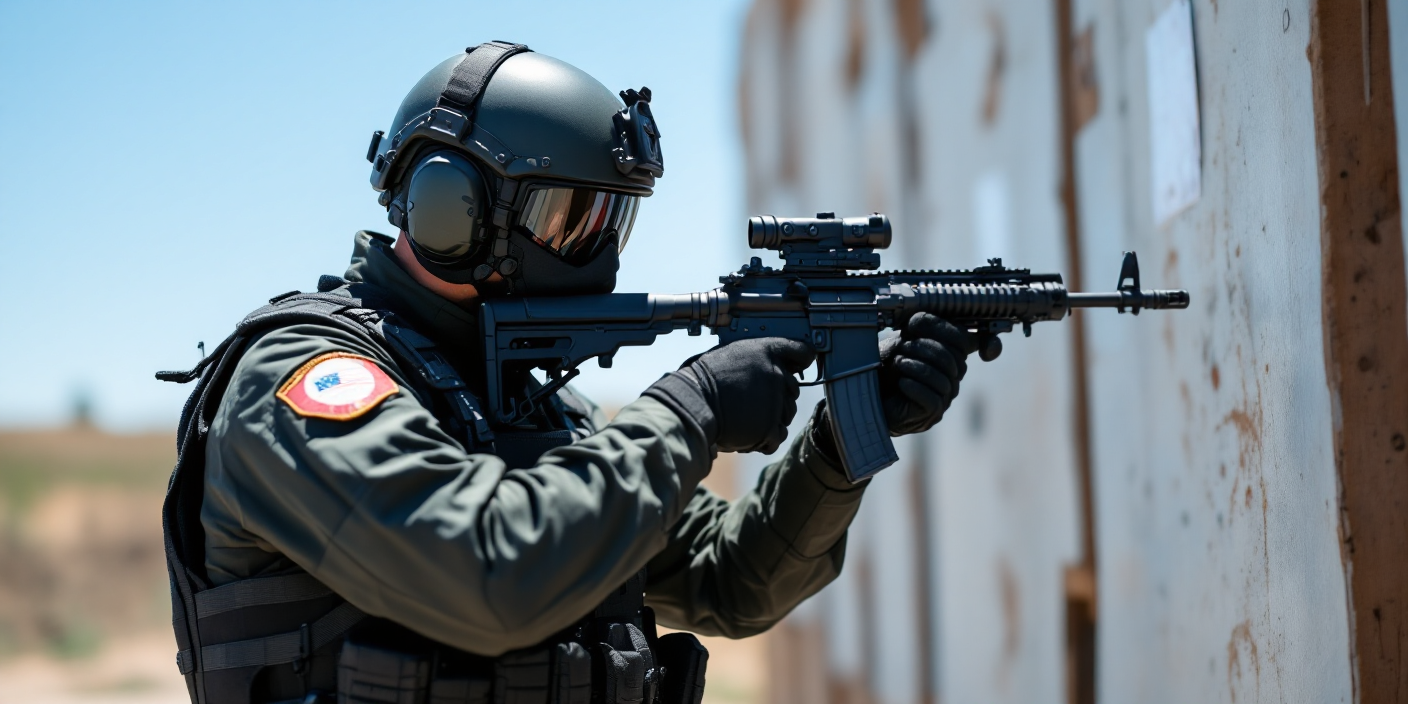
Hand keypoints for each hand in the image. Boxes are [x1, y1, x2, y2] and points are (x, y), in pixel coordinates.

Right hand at [676, 338, 816, 452]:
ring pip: (786, 415)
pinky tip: (745, 434)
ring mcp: (774, 401)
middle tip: (751, 404)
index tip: (798, 367)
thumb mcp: (727, 355)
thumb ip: (752, 360)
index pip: (801, 351)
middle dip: (776, 398)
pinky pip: (777, 437)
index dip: (802, 360)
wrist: (690, 404)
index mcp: (765, 351)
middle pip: (792, 390)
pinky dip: (764, 440)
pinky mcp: (770, 427)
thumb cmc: (700, 380)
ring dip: (769, 420)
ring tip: (743, 419)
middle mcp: (775, 373)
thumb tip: (761, 366)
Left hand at [876, 313, 978, 435]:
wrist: (869, 395)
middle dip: (924, 348)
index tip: (915, 325)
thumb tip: (922, 318)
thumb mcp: (901, 342)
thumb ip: (916, 330)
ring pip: (942, 379)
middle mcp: (952, 375)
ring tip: (898, 363)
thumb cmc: (887, 367)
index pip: (963, 339)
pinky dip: (915, 387)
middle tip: (902, 348)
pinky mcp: (934, 412)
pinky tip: (902, 382)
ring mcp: (945, 395)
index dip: (945, 329)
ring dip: (917, 367)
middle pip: (952, 358)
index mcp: (948, 353)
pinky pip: (932, 398)